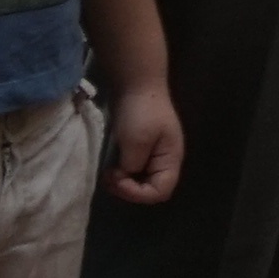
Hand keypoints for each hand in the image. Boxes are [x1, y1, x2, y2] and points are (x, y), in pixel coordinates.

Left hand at [102, 79, 186, 204]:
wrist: (136, 83)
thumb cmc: (141, 111)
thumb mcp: (136, 140)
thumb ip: (133, 164)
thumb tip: (125, 175)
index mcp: (170, 159)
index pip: (161, 191)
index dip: (139, 193)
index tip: (119, 180)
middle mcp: (164, 160)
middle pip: (151, 189)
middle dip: (129, 189)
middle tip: (110, 178)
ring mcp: (152, 155)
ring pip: (141, 181)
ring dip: (124, 182)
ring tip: (108, 174)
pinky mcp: (140, 149)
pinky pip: (134, 170)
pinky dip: (122, 173)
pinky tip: (111, 166)